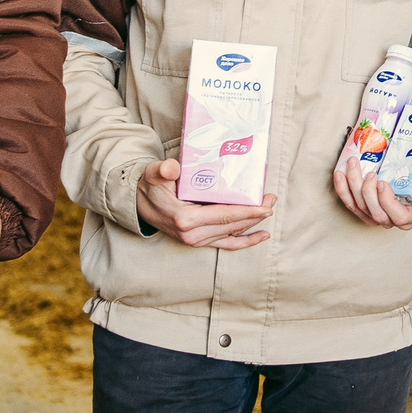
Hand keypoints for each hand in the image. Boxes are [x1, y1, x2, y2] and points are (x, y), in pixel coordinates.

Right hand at [135, 158, 275, 249]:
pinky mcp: (199, 242)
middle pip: (232, 225)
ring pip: (232, 234)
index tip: (265, 205)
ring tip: (269, 209)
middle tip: (272, 199)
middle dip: (256, 214)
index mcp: (185, 218)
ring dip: (253, 224)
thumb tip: (171, 168)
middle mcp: (192, 234)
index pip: (223, 215)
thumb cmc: (151, 185)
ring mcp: (196, 240)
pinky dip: (245, 242)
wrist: (139, 204)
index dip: (247, 211)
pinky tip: (262, 235)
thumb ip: (162, 170)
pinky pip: (226, 245)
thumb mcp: (154, 174)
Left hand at [332, 153, 411, 228]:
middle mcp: (398, 218)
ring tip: (352, 166)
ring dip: (352, 189)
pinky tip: (339, 174)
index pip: (399, 217)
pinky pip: (352, 204)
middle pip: (377, 215)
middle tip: (368, 172)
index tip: (382, 182)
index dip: (388, 203)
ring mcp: (381, 213)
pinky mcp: (367, 207)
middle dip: (367, 194)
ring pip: (361, 209)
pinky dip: (343, 190)